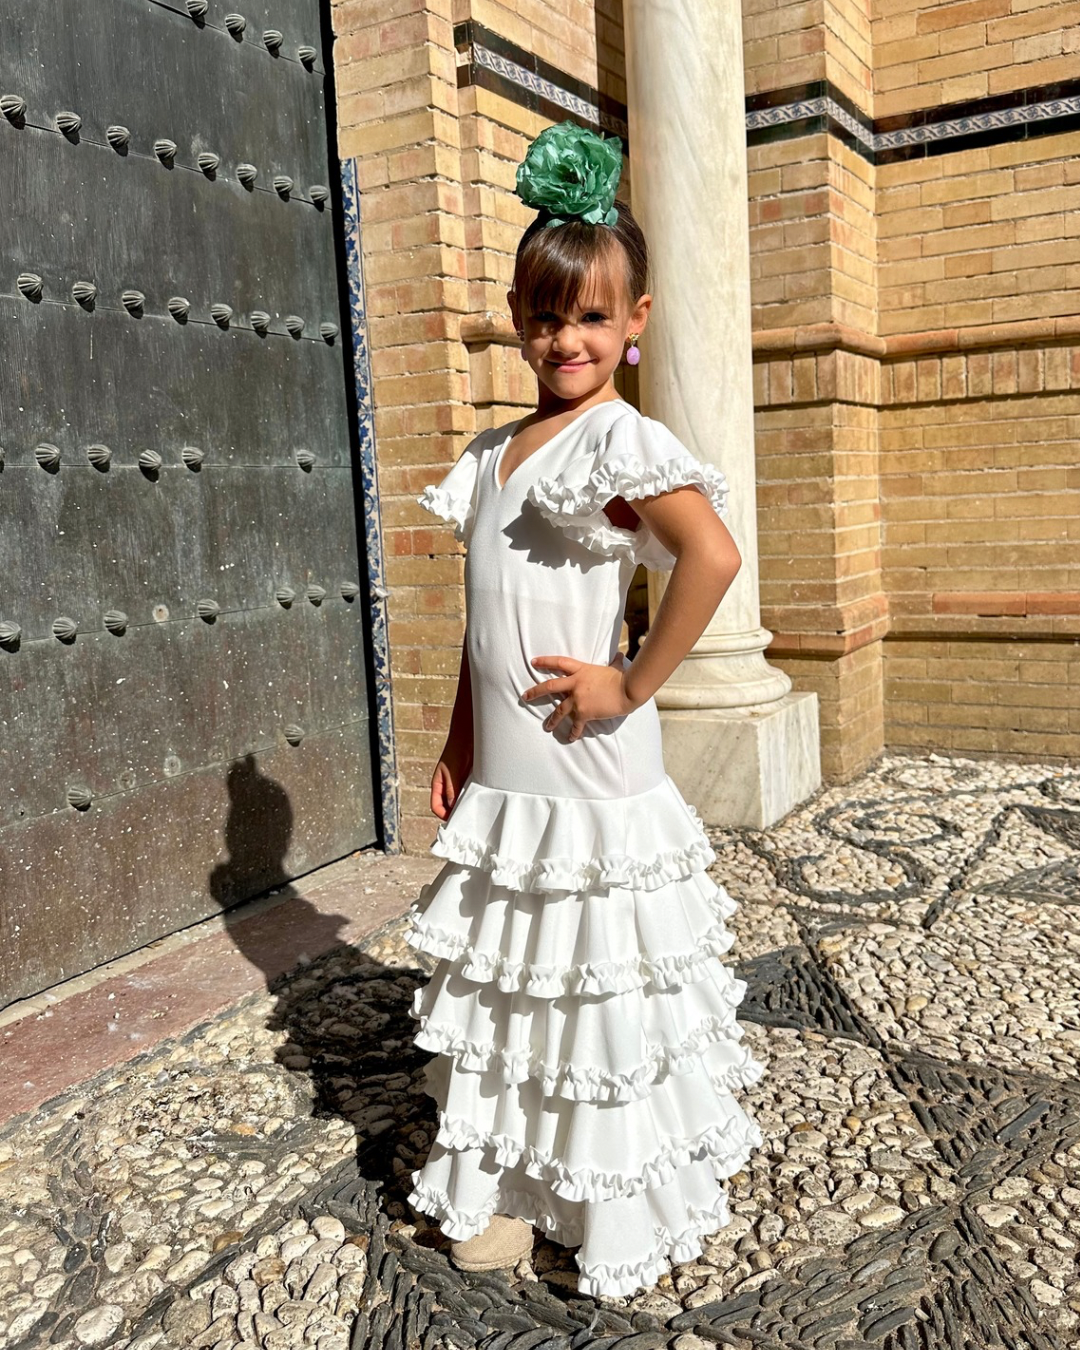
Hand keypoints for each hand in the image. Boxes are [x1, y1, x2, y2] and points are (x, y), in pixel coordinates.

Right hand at [431, 737, 471, 820]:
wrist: (468, 736)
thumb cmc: (456, 750)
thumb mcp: (452, 771)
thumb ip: (452, 789)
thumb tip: (452, 807)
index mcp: (438, 784)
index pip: (436, 806)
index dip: (443, 814)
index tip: (455, 819)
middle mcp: (447, 786)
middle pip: (448, 806)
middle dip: (455, 812)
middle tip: (467, 817)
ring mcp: (457, 783)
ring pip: (459, 801)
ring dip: (465, 804)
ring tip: (473, 807)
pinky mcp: (468, 780)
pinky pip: (468, 793)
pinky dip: (472, 797)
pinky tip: (479, 798)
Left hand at [522, 652, 639, 741]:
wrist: (627, 690)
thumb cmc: (622, 678)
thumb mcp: (614, 668)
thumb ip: (614, 662)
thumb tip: (619, 655)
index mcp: (581, 670)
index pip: (559, 663)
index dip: (545, 661)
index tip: (533, 662)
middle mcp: (575, 684)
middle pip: (550, 686)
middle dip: (536, 692)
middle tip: (525, 696)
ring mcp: (578, 699)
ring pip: (559, 710)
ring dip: (552, 720)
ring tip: (546, 727)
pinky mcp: (584, 712)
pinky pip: (576, 725)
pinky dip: (573, 732)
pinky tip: (570, 738)